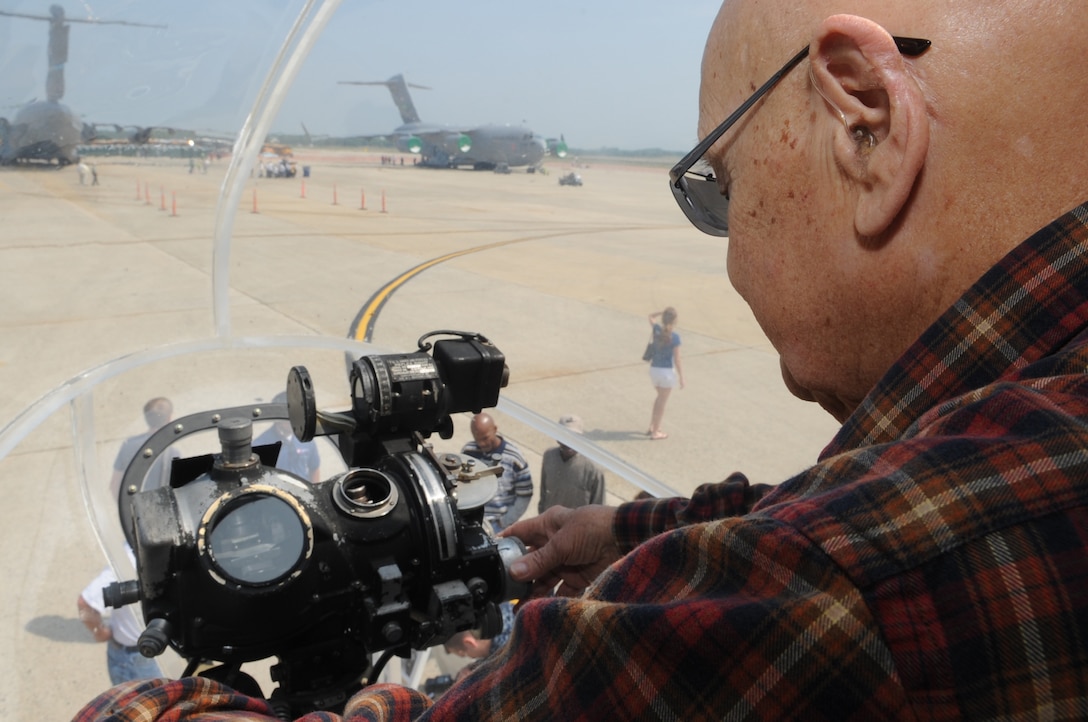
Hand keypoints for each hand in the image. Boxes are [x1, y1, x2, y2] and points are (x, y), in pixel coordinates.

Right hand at [501, 505, 620, 598]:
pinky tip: (541, 609)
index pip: (520, 533)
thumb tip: (513, 572)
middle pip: (530, 561)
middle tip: (504, 593)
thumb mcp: (562, 542)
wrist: (627, 539)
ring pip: (544, 579)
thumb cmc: (594, 528)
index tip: (489, 557)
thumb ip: (538, 560)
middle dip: (518, 577)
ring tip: (519, 608)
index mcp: (548, 525)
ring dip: (533, 592)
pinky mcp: (579, 577)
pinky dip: (553, 600)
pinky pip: (561, 591)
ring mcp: (566, 561)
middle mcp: (554, 543)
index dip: (505, 543)